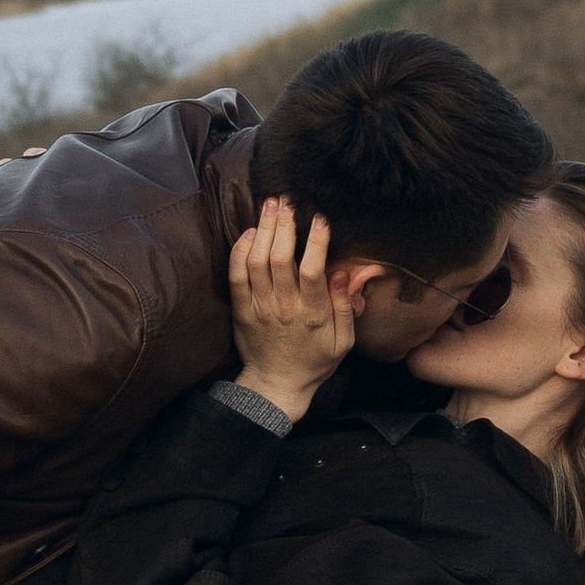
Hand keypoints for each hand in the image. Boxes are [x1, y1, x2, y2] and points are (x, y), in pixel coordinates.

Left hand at [227, 195, 359, 417]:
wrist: (277, 385)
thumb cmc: (315, 361)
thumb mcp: (343, 340)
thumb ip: (346, 305)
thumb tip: (348, 273)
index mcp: (313, 314)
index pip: (313, 270)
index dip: (316, 242)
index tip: (320, 218)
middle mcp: (284, 308)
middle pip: (280, 259)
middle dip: (284, 225)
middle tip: (288, 200)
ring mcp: (259, 308)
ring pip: (257, 262)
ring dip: (264, 230)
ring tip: (270, 206)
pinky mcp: (241, 310)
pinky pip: (236, 276)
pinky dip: (240, 251)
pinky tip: (250, 232)